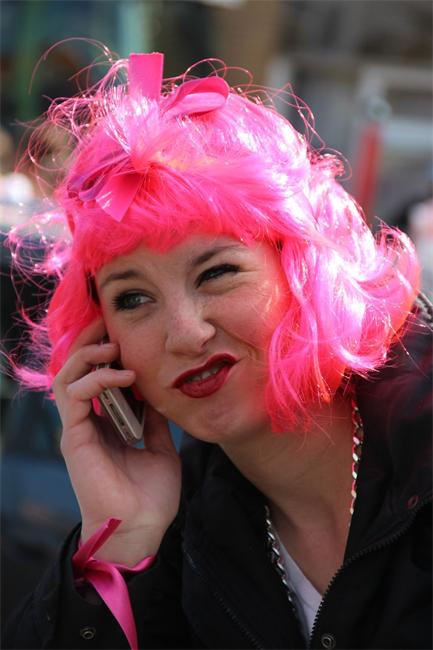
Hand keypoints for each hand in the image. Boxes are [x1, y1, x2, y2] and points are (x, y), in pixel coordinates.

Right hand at [53, 318, 180, 565]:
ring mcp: (78, 429)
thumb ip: (155, 420)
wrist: (142, 529)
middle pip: (75, 370)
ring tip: (114, 345)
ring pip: (67, 376)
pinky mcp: (75, 437)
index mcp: (104, 424)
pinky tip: (124, 376)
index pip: (95, 377)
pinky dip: (97, 378)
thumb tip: (160, 393)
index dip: (105, 352)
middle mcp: (87, 422)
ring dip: (89, 354)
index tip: (125, 331)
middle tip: (110, 323)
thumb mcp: (161, 447)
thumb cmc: (151, 495)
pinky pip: (75, 395)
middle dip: (90, 342)